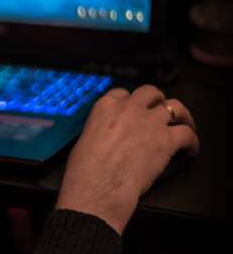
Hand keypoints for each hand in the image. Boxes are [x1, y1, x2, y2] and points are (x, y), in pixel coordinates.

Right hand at [56, 85, 199, 234]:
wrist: (100, 186)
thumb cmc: (87, 169)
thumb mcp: (85, 138)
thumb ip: (101, 128)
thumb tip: (107, 135)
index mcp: (106, 107)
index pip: (123, 93)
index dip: (131, 101)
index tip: (134, 108)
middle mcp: (129, 109)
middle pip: (150, 92)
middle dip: (157, 100)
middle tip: (160, 110)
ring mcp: (149, 122)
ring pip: (174, 106)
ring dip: (180, 114)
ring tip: (184, 123)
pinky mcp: (166, 140)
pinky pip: (187, 133)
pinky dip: (192, 141)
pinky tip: (190, 149)